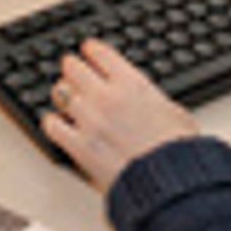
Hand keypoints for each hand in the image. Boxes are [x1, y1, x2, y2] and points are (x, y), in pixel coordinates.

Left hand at [41, 39, 198, 191]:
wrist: (169, 181)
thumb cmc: (178, 151)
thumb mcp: (175, 113)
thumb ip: (153, 101)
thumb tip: (152, 104)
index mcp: (132, 84)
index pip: (100, 53)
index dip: (91, 50)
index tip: (88, 50)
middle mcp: (106, 96)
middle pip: (73, 68)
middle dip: (72, 68)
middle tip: (71, 70)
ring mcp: (89, 120)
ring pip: (60, 93)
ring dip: (62, 93)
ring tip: (64, 96)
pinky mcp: (78, 146)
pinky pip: (52, 125)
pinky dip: (52, 122)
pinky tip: (56, 123)